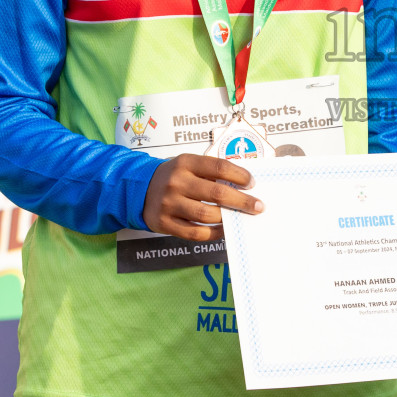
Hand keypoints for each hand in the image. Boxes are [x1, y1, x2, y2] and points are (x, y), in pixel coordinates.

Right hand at [142, 154, 260, 239]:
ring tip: (241, 218)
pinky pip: (195, 233)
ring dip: (228, 218)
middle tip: (258, 206)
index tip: (253, 183)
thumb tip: (245, 185)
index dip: (240, 175)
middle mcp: (176, 182)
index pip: (219, 167)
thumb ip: (212, 171)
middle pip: (216, 193)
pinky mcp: (164, 223)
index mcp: (186, 163)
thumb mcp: (188, 164)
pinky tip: (224, 229)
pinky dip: (213, 233)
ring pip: (206, 214)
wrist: (138, 189)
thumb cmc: (173, 176)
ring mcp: (169, 204)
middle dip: (242, 201)